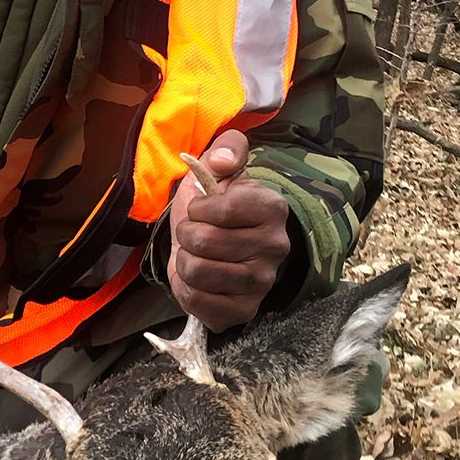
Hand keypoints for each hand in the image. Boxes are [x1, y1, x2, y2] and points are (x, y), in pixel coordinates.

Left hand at [167, 129, 292, 332]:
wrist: (213, 247)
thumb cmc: (213, 207)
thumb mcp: (217, 168)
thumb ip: (226, 149)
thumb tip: (222, 161)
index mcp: (272, 208)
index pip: (221, 209)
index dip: (198, 208)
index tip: (201, 209)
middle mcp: (276, 247)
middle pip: (203, 242)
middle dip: (186, 235)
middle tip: (196, 234)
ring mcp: (262, 283)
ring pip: (196, 272)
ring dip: (184, 261)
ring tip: (196, 255)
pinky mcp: (244, 311)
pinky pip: (197, 302)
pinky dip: (186, 290)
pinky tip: (199, 280)